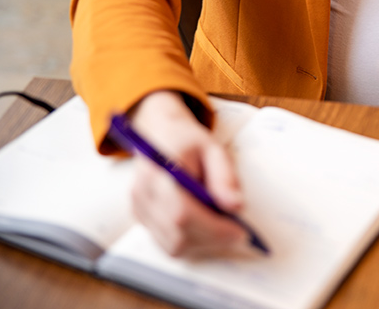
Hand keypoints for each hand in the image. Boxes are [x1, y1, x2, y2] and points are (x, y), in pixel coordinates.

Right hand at [127, 91, 247, 256]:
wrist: (159, 133)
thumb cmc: (187, 141)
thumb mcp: (214, 149)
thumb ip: (225, 177)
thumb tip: (236, 206)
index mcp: (161, 171)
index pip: (183, 214)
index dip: (214, 229)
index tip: (239, 232)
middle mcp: (144, 193)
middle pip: (178, 235)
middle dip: (213, 240)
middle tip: (237, 232)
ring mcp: (139, 207)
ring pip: (172, 245)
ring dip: (202, 244)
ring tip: (220, 226)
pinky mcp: (140, 217)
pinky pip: (166, 242)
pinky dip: (189, 241)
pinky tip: (203, 226)